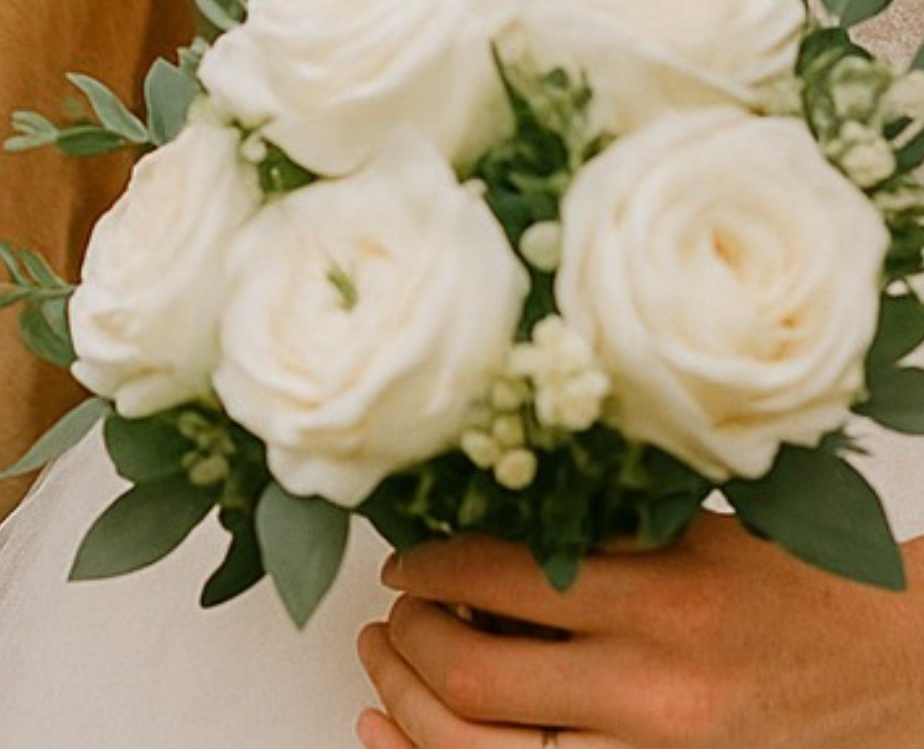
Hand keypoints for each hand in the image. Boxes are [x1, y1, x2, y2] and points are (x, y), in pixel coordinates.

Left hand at [357, 518, 923, 748]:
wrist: (886, 667)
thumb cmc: (780, 584)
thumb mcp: (678, 532)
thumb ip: (578, 537)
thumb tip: (457, 532)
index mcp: (654, 598)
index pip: (492, 574)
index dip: (423, 564)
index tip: (398, 560)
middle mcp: (649, 688)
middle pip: (473, 676)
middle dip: (405, 642)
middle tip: (386, 619)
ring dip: (411, 710)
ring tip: (386, 671)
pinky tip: (399, 740)